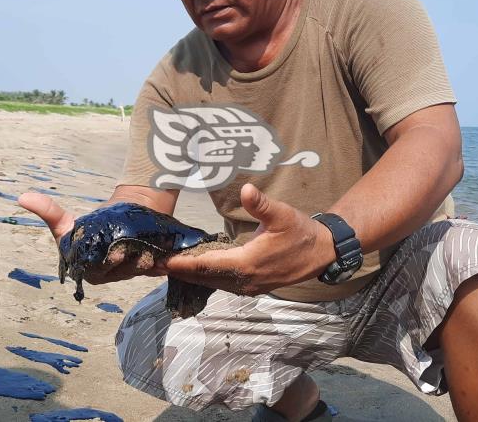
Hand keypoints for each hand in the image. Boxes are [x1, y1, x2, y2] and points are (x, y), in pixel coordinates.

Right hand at [18, 192, 164, 283]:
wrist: (119, 217)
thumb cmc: (92, 225)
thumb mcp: (66, 223)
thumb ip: (47, 212)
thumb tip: (22, 197)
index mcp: (91, 272)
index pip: (101, 270)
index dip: (109, 262)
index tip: (115, 252)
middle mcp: (112, 276)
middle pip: (122, 270)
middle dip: (128, 260)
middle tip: (131, 247)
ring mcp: (132, 273)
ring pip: (141, 268)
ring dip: (146, 259)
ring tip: (148, 249)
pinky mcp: (152, 267)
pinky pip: (159, 268)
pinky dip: (162, 262)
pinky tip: (165, 254)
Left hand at [157, 184, 336, 295]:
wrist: (321, 253)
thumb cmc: (300, 232)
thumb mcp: (282, 214)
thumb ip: (261, 204)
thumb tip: (247, 189)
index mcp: (246, 264)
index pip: (206, 266)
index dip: (183, 263)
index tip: (162, 261)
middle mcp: (244, 281)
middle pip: (204, 278)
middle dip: (180, 271)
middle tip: (156, 264)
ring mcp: (248, 287)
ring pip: (212, 283)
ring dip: (192, 276)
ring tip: (170, 266)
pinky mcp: (252, 287)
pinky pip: (222, 284)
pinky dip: (206, 278)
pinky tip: (195, 270)